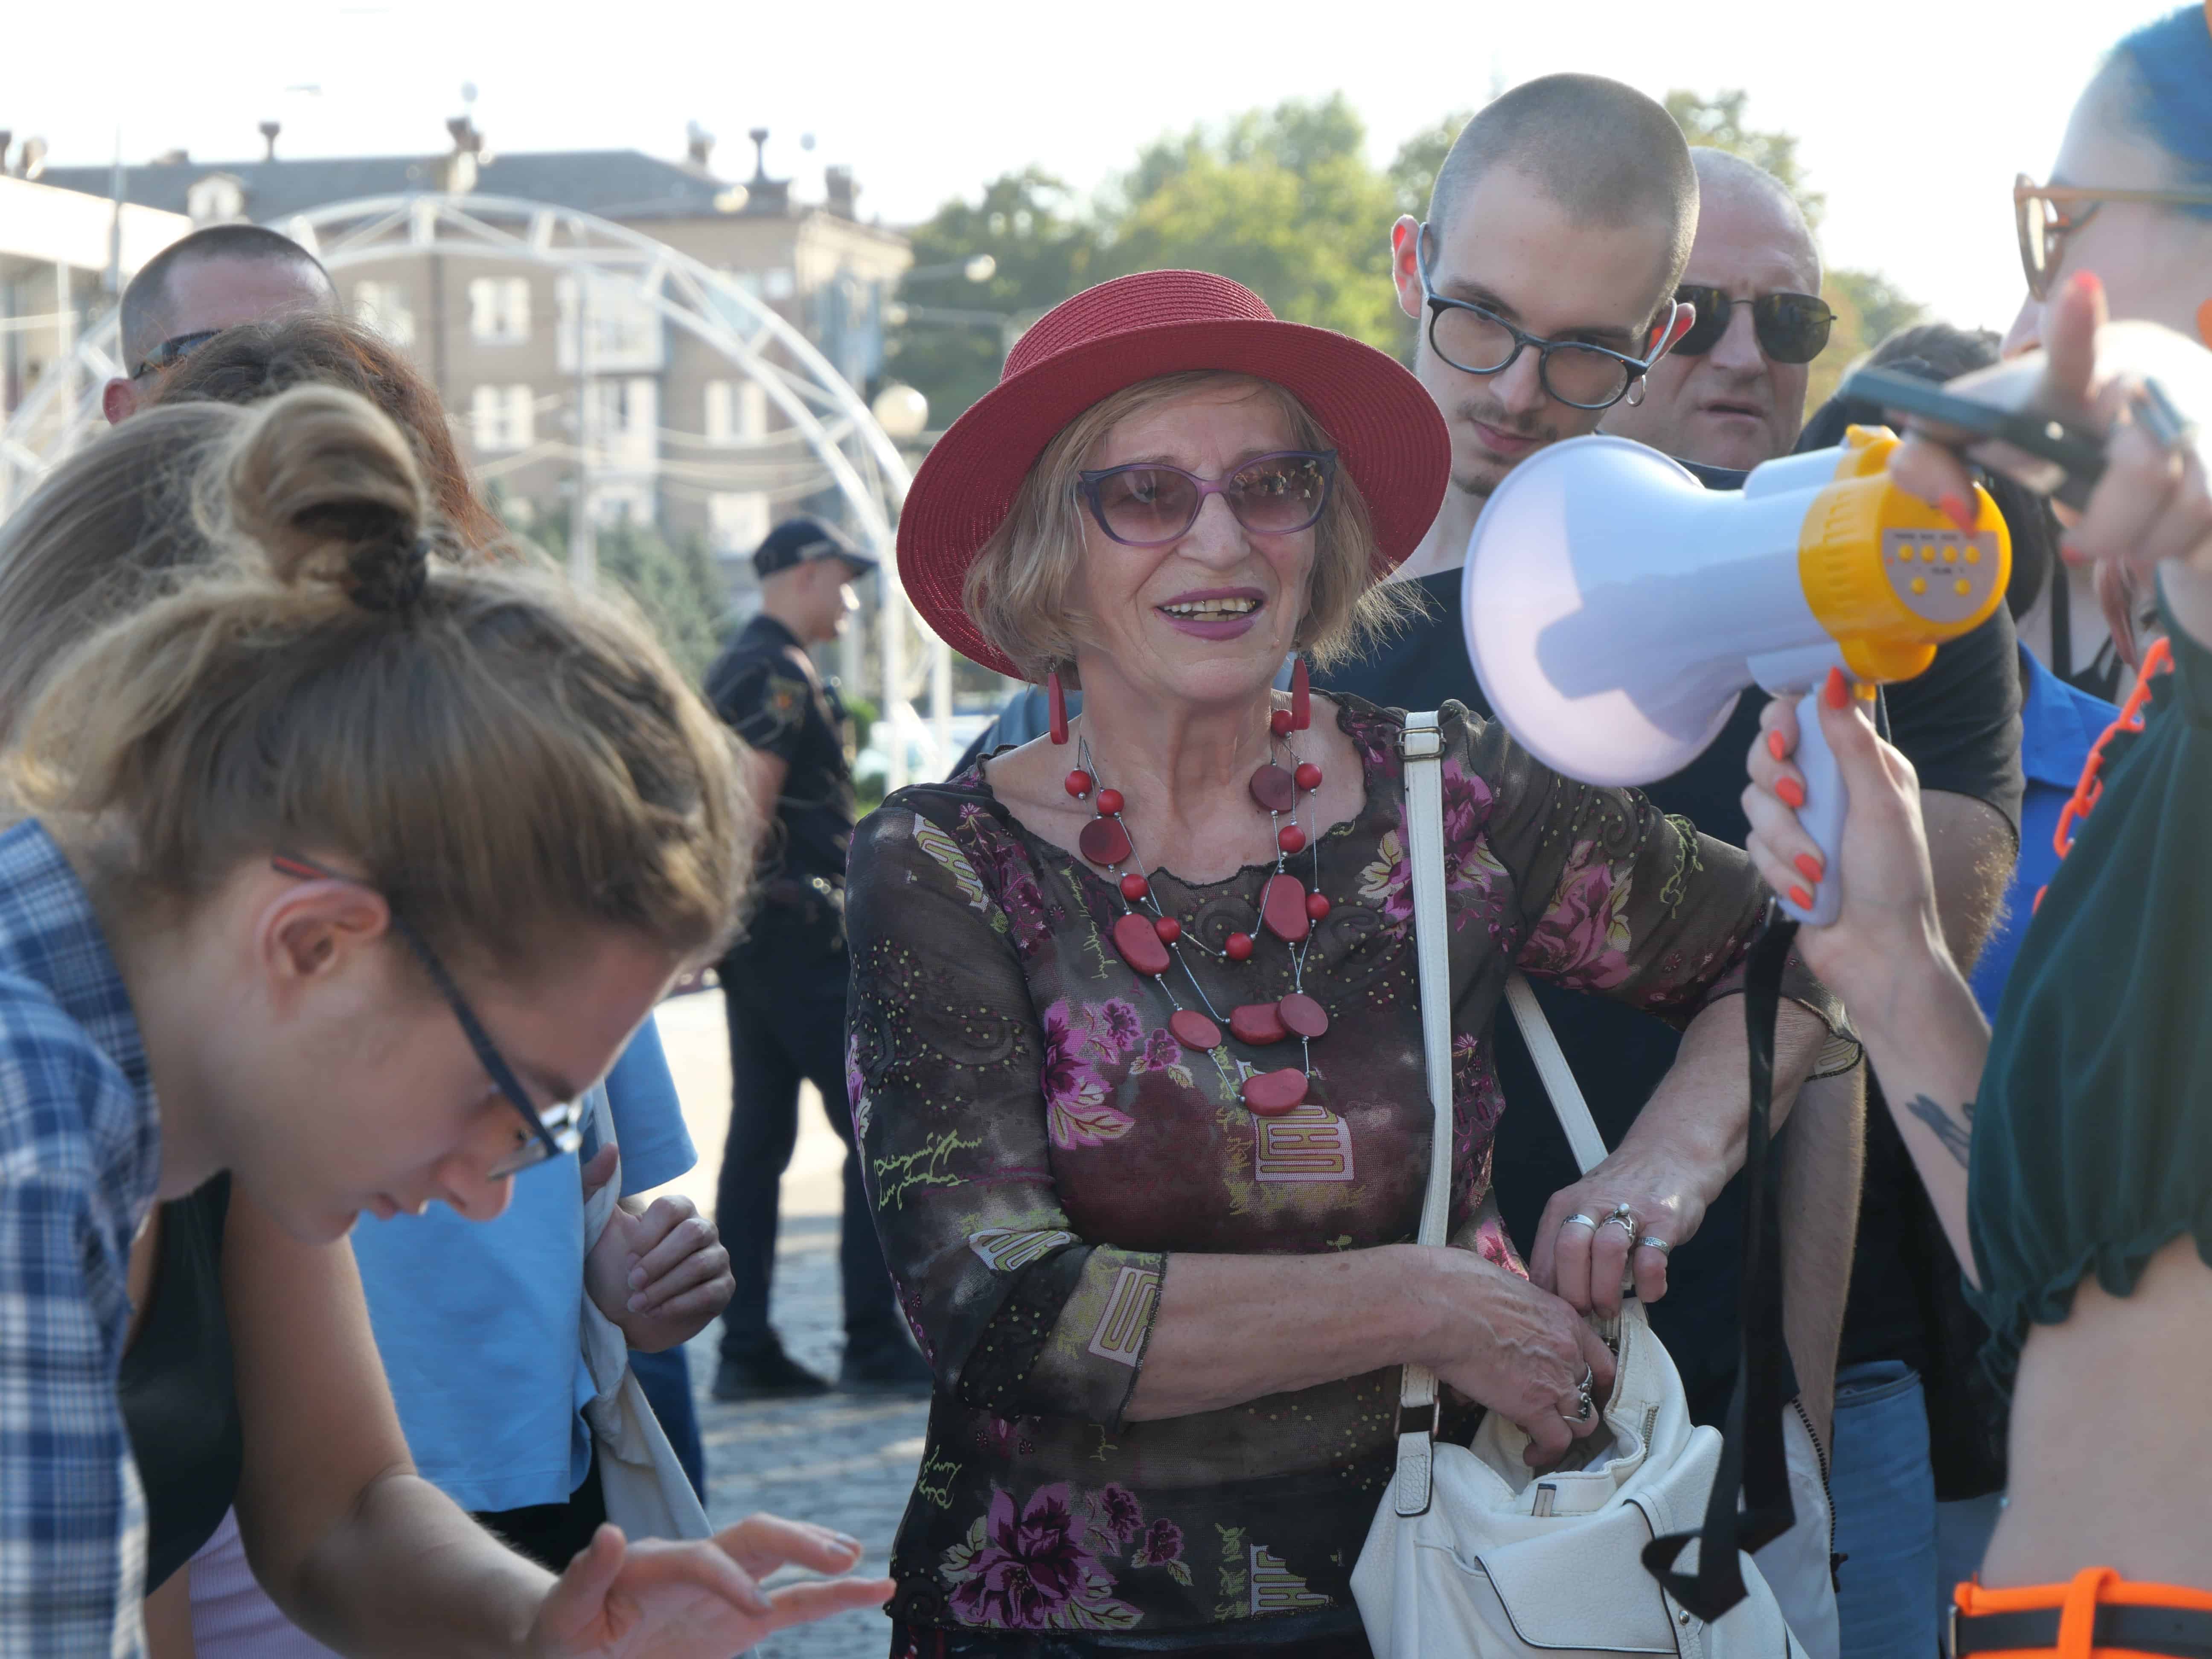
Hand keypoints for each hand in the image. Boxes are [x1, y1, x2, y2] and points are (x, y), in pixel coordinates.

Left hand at [528, 1514, 893, 1657]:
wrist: (571, 1649)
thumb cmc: (561, 1634)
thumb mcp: (561, 1615)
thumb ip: (584, 1577)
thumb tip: (608, 1533)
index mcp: (654, 1563)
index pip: (700, 1558)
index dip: (729, 1580)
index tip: (755, 1612)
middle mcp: (696, 1565)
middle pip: (753, 1536)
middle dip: (795, 1542)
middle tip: (837, 1557)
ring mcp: (723, 1590)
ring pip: (781, 1559)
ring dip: (819, 1554)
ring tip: (861, 1563)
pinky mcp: (740, 1621)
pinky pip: (794, 1604)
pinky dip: (833, 1597)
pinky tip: (872, 1589)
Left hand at [583, 1148, 734, 1351]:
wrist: (620, 1317)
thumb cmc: (608, 1268)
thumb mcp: (594, 1227)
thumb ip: (593, 1184)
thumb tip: (609, 1148)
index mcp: (677, 1209)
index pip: (671, 1207)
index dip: (647, 1234)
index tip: (627, 1255)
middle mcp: (703, 1228)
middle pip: (692, 1234)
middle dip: (658, 1263)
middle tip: (632, 1284)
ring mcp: (717, 1257)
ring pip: (700, 1265)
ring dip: (664, 1288)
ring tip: (638, 1305)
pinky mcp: (723, 1288)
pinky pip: (711, 1292)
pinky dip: (680, 1304)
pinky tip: (656, 1313)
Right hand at [1417, 1251, 1617, 1467]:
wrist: (1442, 1307)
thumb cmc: (1459, 1288)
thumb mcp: (1505, 1291)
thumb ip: (1518, 1314)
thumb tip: (1499, 1326)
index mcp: (1563, 1318)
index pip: (1600, 1357)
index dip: (1593, 1379)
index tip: (1583, 1390)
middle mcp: (1568, 1350)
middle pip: (1592, 1390)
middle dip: (1576, 1405)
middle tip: (1556, 1412)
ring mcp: (1555, 1380)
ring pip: (1584, 1421)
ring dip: (1566, 1431)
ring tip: (1544, 1438)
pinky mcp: (1534, 1406)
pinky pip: (1556, 1441)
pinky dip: (1547, 1452)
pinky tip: (1532, 1454)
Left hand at [1529, 1139, 1711, 1316]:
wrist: (1669, 1154)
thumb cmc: (1622, 1193)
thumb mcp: (1583, 1210)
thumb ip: (1568, 1248)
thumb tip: (1556, 1299)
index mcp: (1563, 1206)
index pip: (1543, 1259)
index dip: (1550, 1297)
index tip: (1561, 1316)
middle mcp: (1591, 1205)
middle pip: (1569, 1251)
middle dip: (1575, 1295)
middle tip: (1586, 1314)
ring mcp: (1630, 1211)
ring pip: (1606, 1252)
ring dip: (1606, 1291)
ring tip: (1611, 1308)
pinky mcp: (1664, 1220)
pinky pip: (1652, 1259)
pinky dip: (1648, 1284)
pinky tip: (1647, 1292)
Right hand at [1741, 676, 1949, 1019]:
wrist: (1877, 955)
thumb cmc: (1894, 881)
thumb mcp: (1880, 806)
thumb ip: (1852, 743)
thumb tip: (1832, 676)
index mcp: (1863, 763)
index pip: (1804, 715)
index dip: (1783, 724)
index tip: (1786, 746)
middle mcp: (1829, 785)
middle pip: (1767, 754)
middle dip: (1778, 785)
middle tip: (1802, 802)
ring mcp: (1803, 821)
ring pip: (1755, 804)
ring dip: (1786, 842)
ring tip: (1818, 871)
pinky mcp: (1780, 856)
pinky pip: (1755, 846)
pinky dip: (1781, 872)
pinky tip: (1810, 893)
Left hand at [1890, 271, 2211, 583]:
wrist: (2139, 395)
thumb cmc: (2041, 417)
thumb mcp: (1972, 432)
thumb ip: (1926, 462)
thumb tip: (1956, 512)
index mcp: (2074, 373)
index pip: (2073, 346)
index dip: (2074, 322)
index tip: (2078, 289)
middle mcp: (2149, 386)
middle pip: (2144, 470)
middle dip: (2108, 525)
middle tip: (2076, 544)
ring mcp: (2205, 415)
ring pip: (2194, 505)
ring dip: (2148, 540)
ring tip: (2121, 530)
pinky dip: (2186, 545)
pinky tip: (2163, 529)